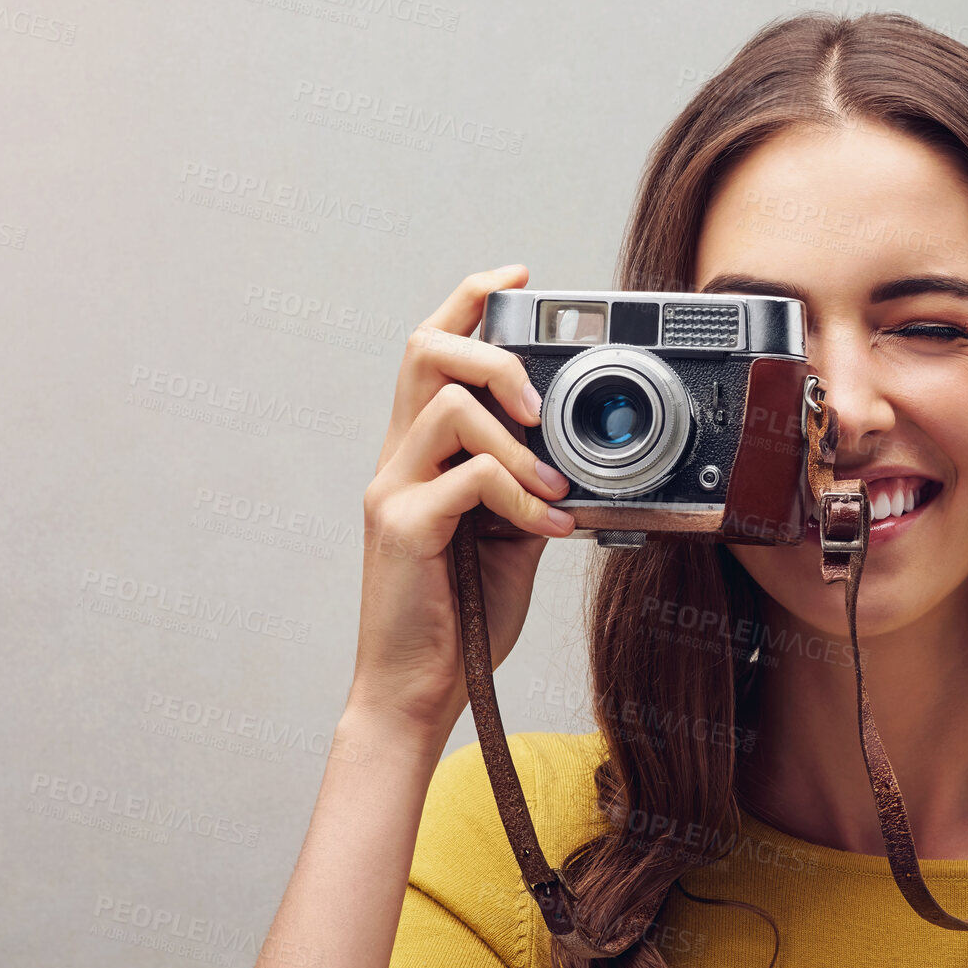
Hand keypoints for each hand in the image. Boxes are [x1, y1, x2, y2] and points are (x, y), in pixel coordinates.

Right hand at [346, 265, 572, 750]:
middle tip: (539, 400)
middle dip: (493, 351)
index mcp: (420, 454)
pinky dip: (521, 500)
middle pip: (424, 349)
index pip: (433, 348)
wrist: (417, 691)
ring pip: (448, 408)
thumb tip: (575, 461)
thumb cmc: (459, 617)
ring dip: (516, 442)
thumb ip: (528, 491)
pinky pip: (468, 482)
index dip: (472, 300)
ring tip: (553, 487)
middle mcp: (396, 460)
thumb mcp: (508, 540)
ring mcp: (392, 491)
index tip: (519, 276)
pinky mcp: (401, 529)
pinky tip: (548, 532)